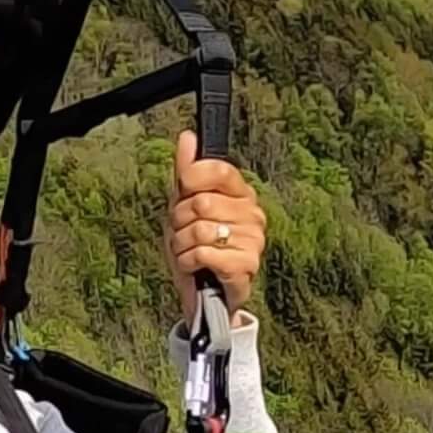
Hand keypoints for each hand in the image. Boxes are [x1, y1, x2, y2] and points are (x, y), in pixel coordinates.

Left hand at [167, 131, 265, 317]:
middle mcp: (253, 214)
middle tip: (183, 234)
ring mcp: (254, 240)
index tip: (182, 192)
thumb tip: (187, 137)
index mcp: (241, 193)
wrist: (201, 294)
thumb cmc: (194, 247)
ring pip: (200, 229)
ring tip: (188, 252)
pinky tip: (195, 267)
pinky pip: (204, 253)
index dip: (191, 179)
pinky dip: (188, 262)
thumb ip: (186, 172)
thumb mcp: (183, 207)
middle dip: (179, 221)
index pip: (219, 169)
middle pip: (201, 202)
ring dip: (181, 244)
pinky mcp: (247, 266)